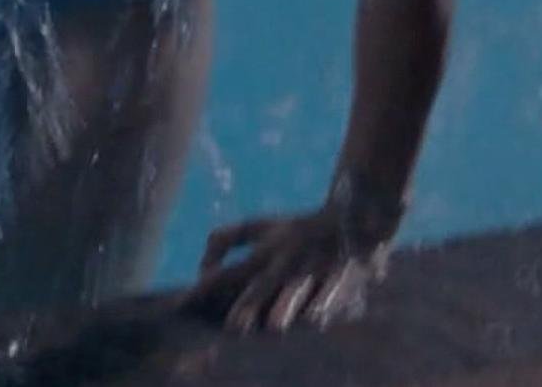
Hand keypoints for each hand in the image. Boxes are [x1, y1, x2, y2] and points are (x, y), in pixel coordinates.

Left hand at [179, 208, 394, 333]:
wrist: (357, 215)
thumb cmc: (299, 229)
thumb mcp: (260, 226)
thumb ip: (225, 240)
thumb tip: (202, 270)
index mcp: (266, 251)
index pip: (231, 272)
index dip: (208, 288)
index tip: (184, 305)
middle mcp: (287, 262)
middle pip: (264, 285)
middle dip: (250, 305)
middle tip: (234, 326)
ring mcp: (315, 272)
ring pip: (299, 290)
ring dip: (287, 306)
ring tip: (275, 325)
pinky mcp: (342, 280)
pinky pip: (333, 295)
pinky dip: (324, 306)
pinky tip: (314, 321)